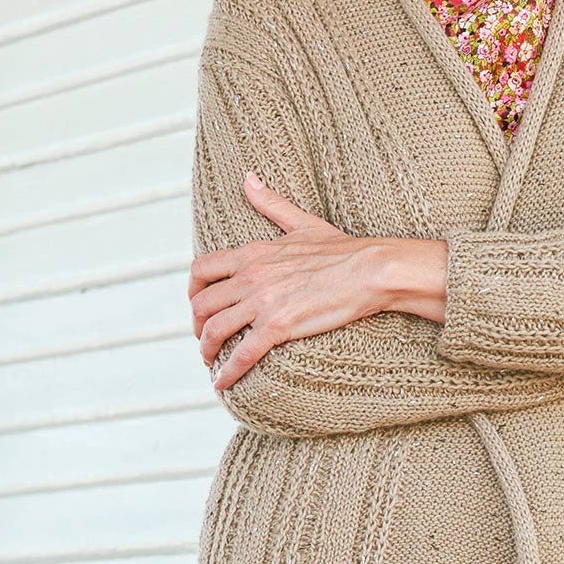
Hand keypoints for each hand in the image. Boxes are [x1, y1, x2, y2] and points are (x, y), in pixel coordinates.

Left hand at [190, 172, 394, 391]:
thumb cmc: (342, 249)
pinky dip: (227, 372)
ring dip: (207, 351)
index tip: (199, 307)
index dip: (192, 293)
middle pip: (201, 305)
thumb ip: (271, 204)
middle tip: (206, 341)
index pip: (201, 271)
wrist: (371, 270)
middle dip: (197, 327)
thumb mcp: (301, 223)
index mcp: (252, 254)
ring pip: (214, 331)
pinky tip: (222, 384)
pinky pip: (242, 354)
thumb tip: (249, 179)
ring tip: (211, 363)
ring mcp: (262, 302)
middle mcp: (250, 277)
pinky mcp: (278, 326)